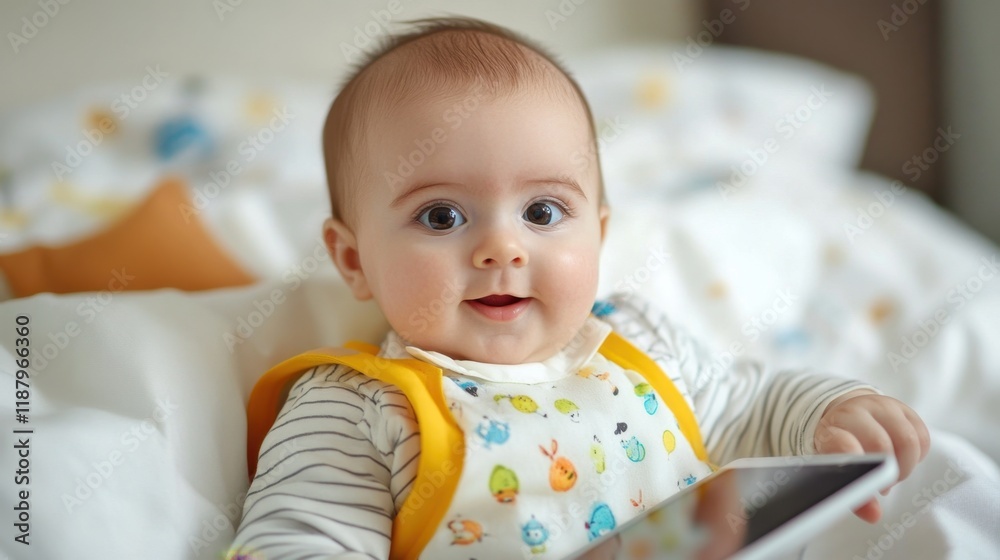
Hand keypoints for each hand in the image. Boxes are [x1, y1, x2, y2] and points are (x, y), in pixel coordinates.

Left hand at [813, 390, 930, 523]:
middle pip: (881, 445)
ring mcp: (881, 408)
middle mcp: (855, 413)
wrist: (847, 415)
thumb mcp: (838, 470)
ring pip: (907, 442)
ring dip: (905, 467)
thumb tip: (874, 515)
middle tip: (882, 485)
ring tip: (892, 473)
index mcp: (830, 429)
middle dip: (887, 473)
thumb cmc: (841, 447)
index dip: (853, 460)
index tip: (865, 479)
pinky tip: (902, 458)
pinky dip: (917, 456)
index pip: (840, 444)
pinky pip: (922, 438)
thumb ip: (854, 494)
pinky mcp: (905, 410)